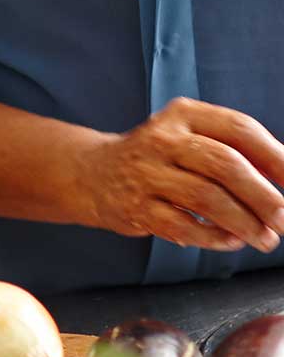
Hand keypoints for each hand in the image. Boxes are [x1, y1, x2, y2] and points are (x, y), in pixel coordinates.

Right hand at [76, 98, 283, 252]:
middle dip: (264, 197)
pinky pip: (182, 226)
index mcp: (183, 115)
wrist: (91, 174)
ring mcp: (144, 174)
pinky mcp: (134, 208)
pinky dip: (213, 237)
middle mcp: (162, 140)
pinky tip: (230, 241)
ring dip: (244, 223)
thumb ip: (234, 151)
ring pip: (206, 198)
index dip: (276, 158)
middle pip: (225, 165)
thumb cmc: (157, 159)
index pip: (240, 130)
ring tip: (265, 239)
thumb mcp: (190, 137)